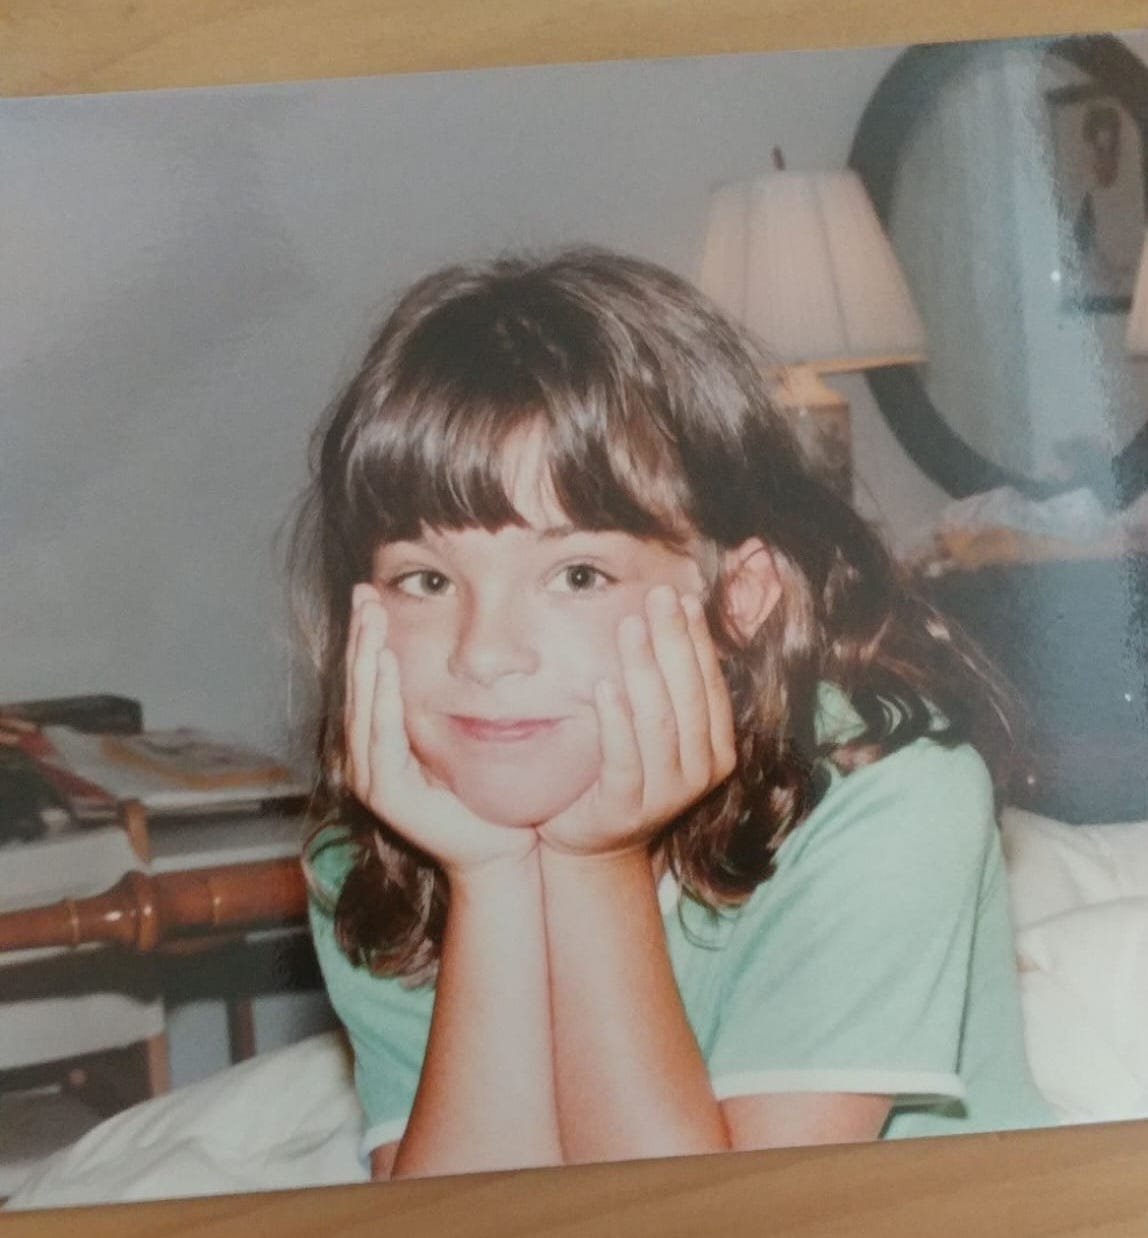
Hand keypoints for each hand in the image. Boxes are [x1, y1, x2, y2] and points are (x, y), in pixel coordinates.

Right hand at [344, 584, 538, 876]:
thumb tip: (451, 649)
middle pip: (359, 686)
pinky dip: (382, 699)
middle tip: (364, 593)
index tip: (370, 593)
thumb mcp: (460, 735)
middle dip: (361, 637)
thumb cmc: (486, 793)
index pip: (369, 680)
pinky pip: (382, 737)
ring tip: (371, 617)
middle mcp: (369, 757)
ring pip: (364, 705)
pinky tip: (385, 664)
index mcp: (382, 742)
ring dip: (367, 658)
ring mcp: (372, 777)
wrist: (499, 850)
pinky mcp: (387, 794)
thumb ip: (443, 701)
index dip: (367, 638)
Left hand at [538, 585, 735, 859]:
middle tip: (658, 597)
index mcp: (716, 748)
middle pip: (689, 695)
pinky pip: (624, 756)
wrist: (594, 843)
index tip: (682, 597)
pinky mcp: (627, 806)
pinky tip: (604, 685)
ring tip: (630, 627)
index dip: (697, 640)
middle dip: (674, 641)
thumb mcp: (656, 732)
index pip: (710, 683)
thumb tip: (668, 618)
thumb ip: (668, 690)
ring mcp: (667, 793)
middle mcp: (701, 771)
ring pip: (659, 721)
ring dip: (645, 669)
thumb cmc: (625, 773)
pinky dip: (616, 719)